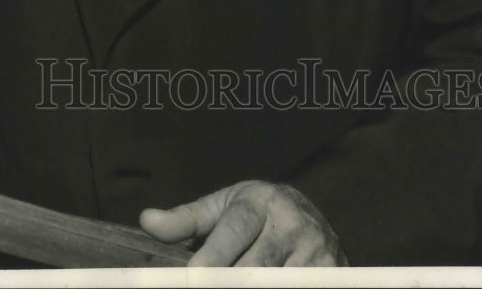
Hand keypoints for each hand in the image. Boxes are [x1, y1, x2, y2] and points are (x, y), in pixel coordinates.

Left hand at [139, 180, 346, 266]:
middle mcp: (291, 223)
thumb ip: (186, 219)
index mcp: (260, 202)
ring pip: (279, 284)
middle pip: (256, 266)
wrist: (310, 214)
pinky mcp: (334, 273)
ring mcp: (317, 251)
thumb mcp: (221, 207)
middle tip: (208, 287)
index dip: (215, 255)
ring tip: (232, 286)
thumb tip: (147, 221)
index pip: (236, 228)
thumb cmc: (255, 213)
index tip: (195, 275)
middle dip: (230, 283)